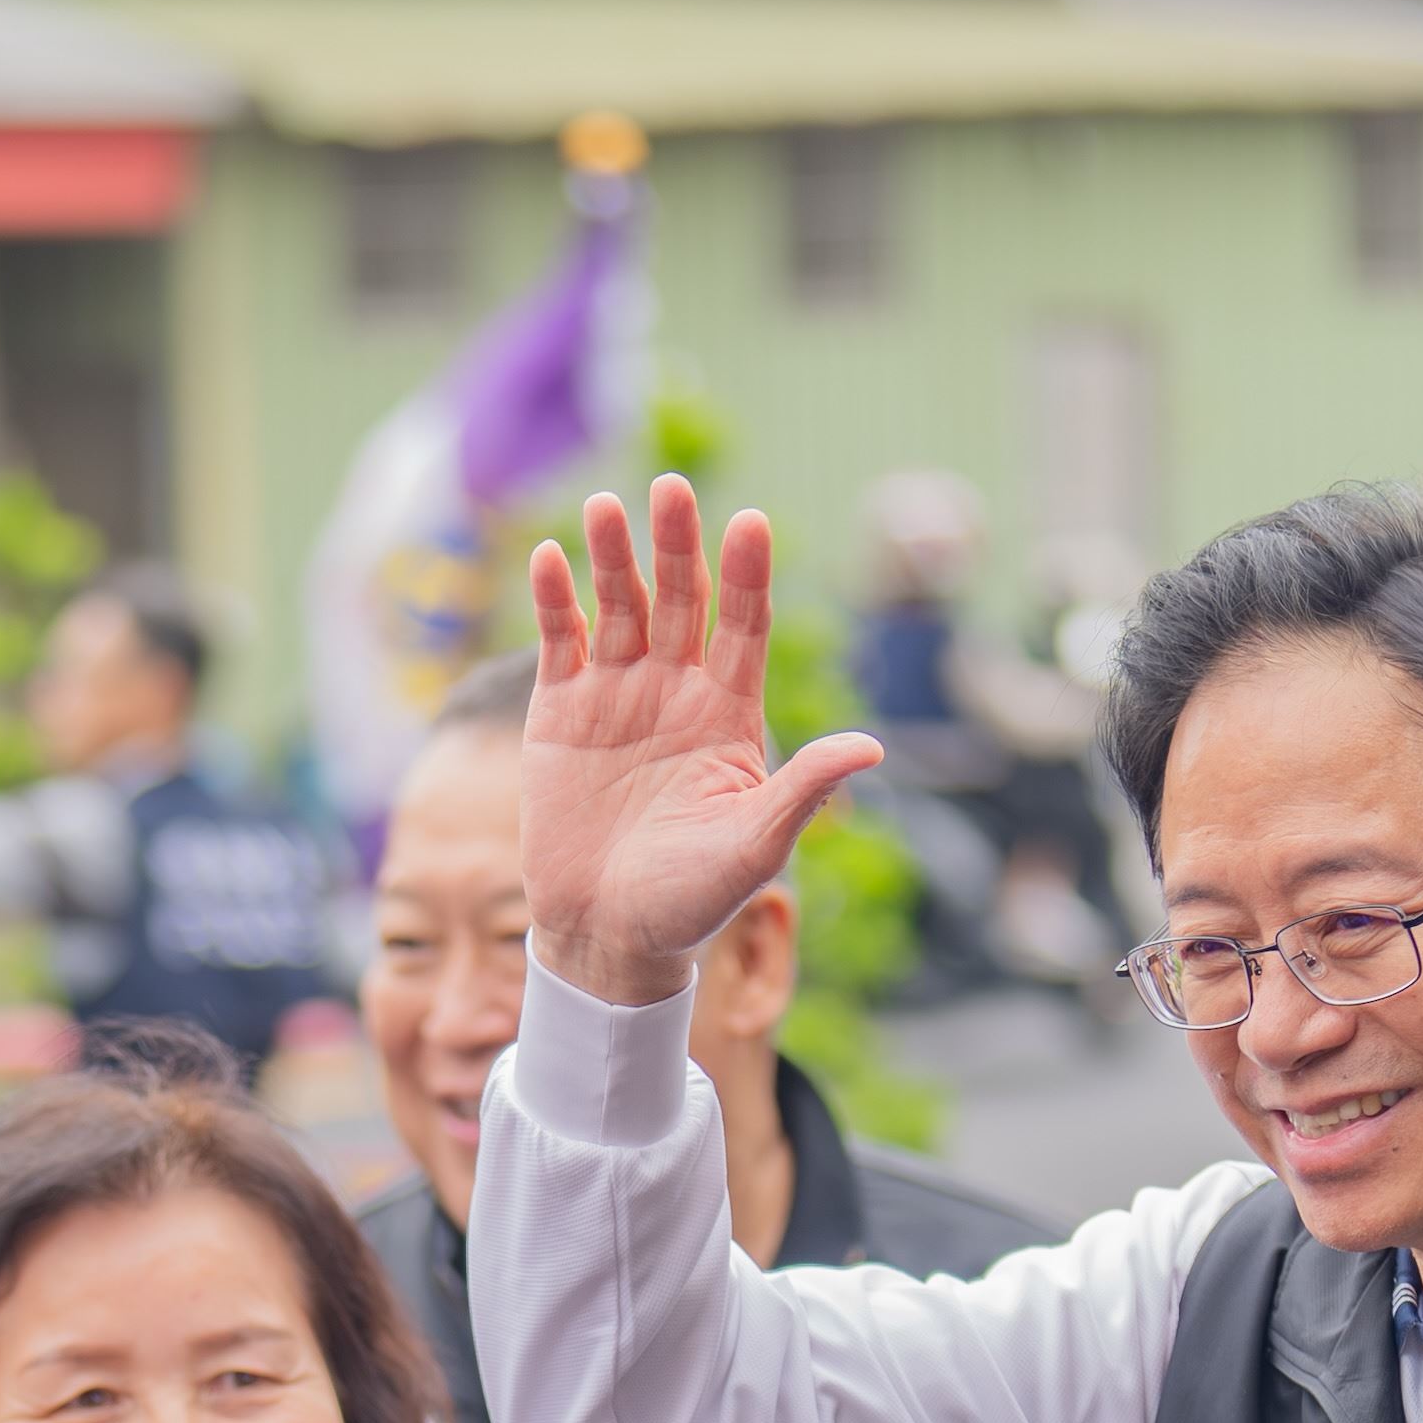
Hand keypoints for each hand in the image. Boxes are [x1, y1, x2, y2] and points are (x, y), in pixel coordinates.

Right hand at [520, 477, 883, 1010]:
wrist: (608, 936)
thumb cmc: (691, 899)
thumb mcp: (754, 846)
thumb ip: (803, 790)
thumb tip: (871, 747)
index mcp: (729, 711)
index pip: (744, 624)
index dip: (747, 575)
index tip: (752, 525)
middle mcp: (676, 688)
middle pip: (682, 597)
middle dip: (677, 543)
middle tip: (672, 487)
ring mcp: (616, 693)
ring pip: (619, 605)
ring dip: (612, 556)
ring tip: (607, 505)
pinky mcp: (559, 711)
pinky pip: (559, 640)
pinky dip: (554, 599)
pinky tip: (551, 558)